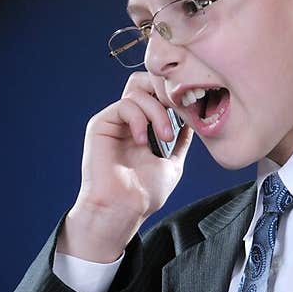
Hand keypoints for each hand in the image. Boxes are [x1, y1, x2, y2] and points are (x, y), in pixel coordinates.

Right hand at [59, 72, 192, 260]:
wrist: (124, 209)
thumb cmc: (144, 194)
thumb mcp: (172, 164)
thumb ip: (180, 141)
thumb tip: (191, 122)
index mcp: (143, 127)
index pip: (157, 94)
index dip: (174, 96)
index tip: (189, 111)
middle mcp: (128, 120)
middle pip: (145, 82)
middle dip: (165, 93)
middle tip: (178, 113)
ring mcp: (115, 121)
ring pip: (138, 91)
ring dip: (158, 111)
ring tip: (164, 137)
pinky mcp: (101, 124)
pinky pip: (125, 105)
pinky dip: (140, 119)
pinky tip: (142, 141)